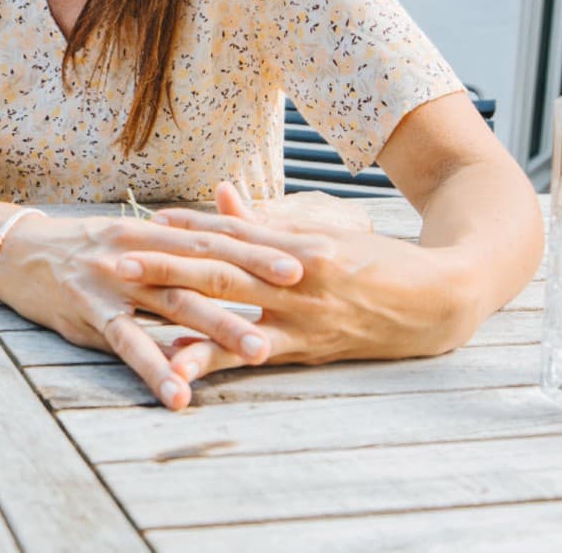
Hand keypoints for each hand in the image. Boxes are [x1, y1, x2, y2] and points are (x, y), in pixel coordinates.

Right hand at [0, 210, 306, 410]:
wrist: (14, 249)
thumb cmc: (81, 250)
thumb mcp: (130, 241)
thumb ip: (175, 248)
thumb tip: (228, 252)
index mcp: (153, 231)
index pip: (217, 236)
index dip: (262, 244)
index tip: (307, 252)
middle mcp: (140, 250)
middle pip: (206, 264)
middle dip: (256, 277)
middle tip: (303, 291)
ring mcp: (115, 281)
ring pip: (176, 304)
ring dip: (220, 327)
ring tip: (260, 351)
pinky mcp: (90, 311)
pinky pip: (129, 344)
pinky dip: (155, 370)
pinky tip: (180, 394)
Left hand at [135, 183, 463, 389]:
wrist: (442, 298)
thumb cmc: (377, 260)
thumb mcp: (324, 231)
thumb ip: (267, 221)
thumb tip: (220, 195)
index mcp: (297, 242)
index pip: (232, 233)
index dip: (187, 227)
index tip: (145, 223)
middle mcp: (297, 277)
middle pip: (220, 269)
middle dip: (167, 266)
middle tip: (118, 262)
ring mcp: (304, 317)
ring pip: (235, 316)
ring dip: (185, 320)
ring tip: (139, 325)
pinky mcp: (313, 349)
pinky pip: (258, 354)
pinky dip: (221, 358)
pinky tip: (187, 366)